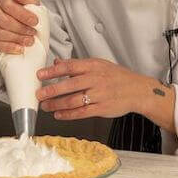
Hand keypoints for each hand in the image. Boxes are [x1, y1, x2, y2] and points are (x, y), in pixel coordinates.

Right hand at [0, 0, 40, 53]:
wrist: (16, 17)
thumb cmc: (22, 7)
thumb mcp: (29, 0)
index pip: (8, 5)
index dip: (23, 15)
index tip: (35, 21)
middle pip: (3, 20)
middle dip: (20, 29)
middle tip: (32, 33)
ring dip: (15, 39)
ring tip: (28, 41)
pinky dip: (7, 47)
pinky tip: (18, 47)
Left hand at [36, 58, 150, 119]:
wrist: (138, 90)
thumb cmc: (117, 77)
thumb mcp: (99, 65)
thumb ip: (77, 65)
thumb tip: (57, 63)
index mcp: (93, 66)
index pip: (70, 66)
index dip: (53, 71)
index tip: (40, 74)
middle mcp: (96, 80)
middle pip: (70, 85)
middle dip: (52, 90)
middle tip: (39, 94)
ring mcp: (99, 95)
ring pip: (74, 100)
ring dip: (57, 104)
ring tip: (45, 106)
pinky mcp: (102, 108)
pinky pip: (82, 112)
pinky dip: (68, 114)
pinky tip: (59, 114)